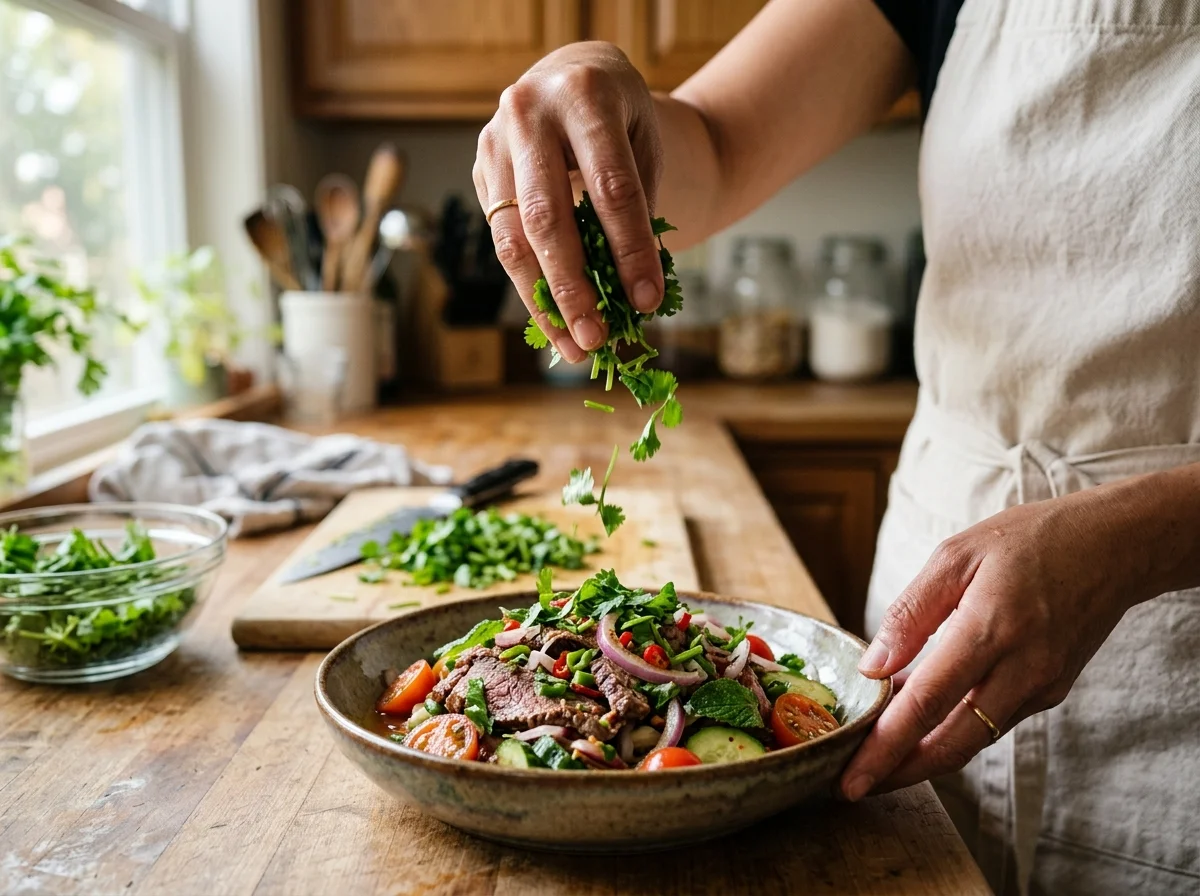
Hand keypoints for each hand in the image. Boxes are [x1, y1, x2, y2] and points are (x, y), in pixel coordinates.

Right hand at [473, 42, 664, 362]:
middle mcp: (530, 114)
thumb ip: (638, 204)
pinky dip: (530, 286)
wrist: (574, 73)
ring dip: (543, 301)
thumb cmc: (620, 116)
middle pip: (548, 217)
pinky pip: (502, 240)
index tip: (647, 300)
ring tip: (573, 345)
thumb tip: (634, 294)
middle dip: (573, 287)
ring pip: (512, 238)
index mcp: (585, 95)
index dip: (630, 250)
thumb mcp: (644, 143)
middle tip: (596, 338)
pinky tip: (554, 320)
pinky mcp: (479, 169)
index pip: (610, 188)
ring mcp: (495, 141)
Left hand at [838, 489, 1149, 800]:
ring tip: (875, 760)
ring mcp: (1040, 686)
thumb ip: (911, 612)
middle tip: (853, 786)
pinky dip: (951, 728)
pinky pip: (992, 721)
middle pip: (952, 744)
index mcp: (991, 629)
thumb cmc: (1029, 540)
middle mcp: (1021, 669)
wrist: (1114, 547)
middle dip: (899, 772)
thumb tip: (871, 665)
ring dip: (922, 757)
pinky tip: (917, 722)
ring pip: (972, 740)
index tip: (851, 778)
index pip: (927, 704)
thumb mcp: (956, 556)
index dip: (886, 747)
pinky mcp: (1050, 692)